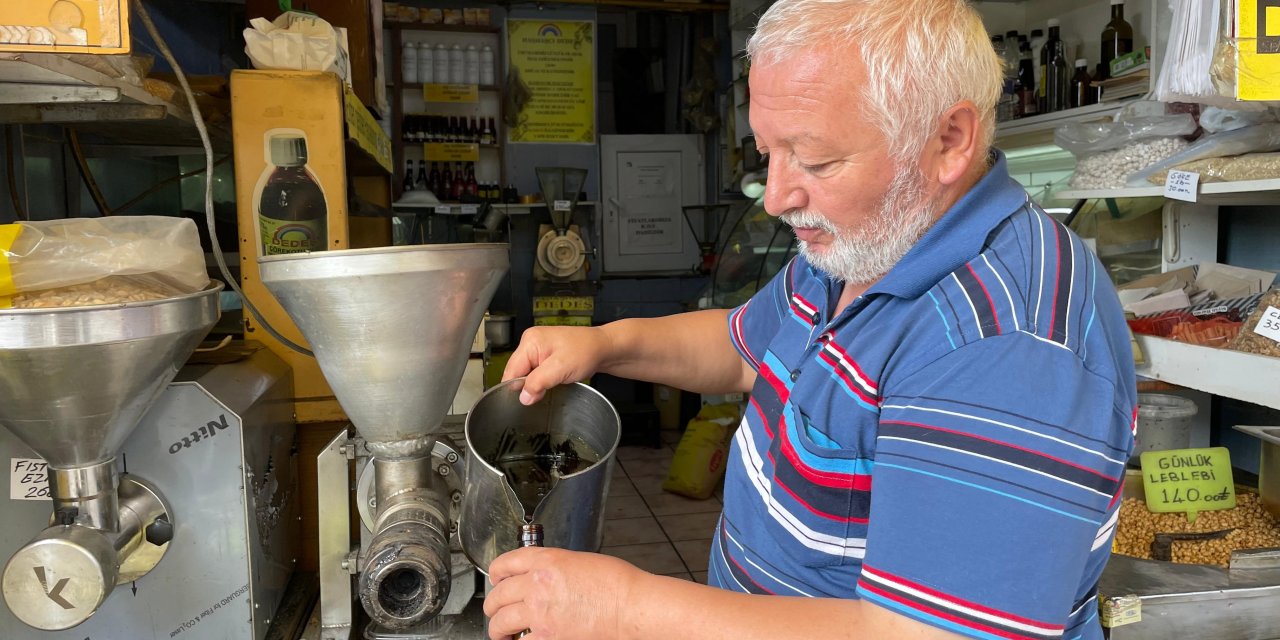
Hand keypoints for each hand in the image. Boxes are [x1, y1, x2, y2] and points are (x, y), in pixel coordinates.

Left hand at [484, 547, 641, 639]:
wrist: (630, 607)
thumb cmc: (617, 585)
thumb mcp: (580, 562)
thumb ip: (555, 568)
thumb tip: (544, 579)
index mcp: (547, 561)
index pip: (506, 562)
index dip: (496, 572)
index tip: (496, 578)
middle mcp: (537, 584)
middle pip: (499, 594)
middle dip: (492, 604)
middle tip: (493, 610)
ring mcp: (539, 612)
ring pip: (501, 621)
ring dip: (497, 628)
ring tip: (500, 632)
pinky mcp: (546, 637)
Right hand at [502, 326, 610, 404]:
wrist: (605, 348)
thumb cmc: (587, 351)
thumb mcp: (561, 368)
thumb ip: (539, 382)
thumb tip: (523, 397)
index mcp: (530, 341)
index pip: (511, 370)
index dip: (517, 388)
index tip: (527, 400)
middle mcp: (530, 343)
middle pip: (517, 373)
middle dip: (528, 386)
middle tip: (545, 391)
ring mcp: (537, 349)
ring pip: (527, 375)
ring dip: (537, 384)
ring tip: (552, 384)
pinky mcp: (545, 357)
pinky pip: (536, 373)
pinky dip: (542, 381)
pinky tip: (552, 382)